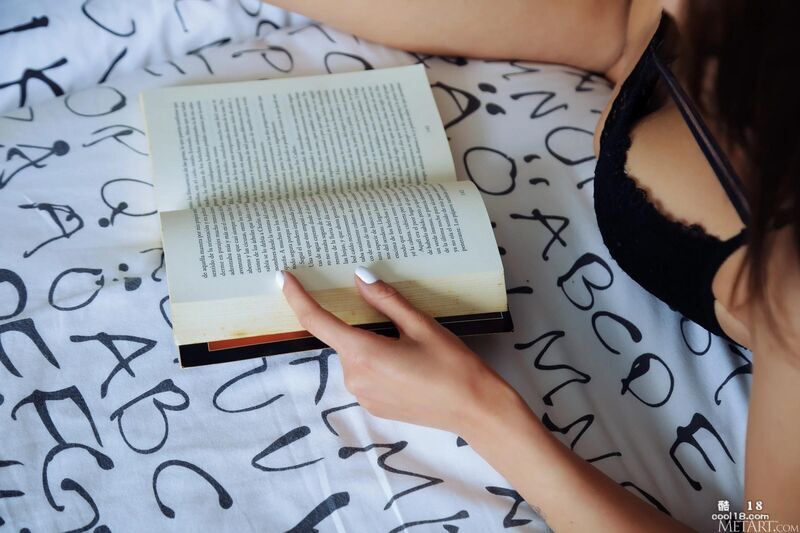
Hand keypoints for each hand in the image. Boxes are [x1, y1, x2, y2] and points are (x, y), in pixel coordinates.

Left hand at [276, 267, 519, 435]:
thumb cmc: (452, 365)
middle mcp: (355, 377)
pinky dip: (377, 360)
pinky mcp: (373, 406)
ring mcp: (362, 395)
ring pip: (354, 354)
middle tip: (396, 321)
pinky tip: (409, 364)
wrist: (474, 409)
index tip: (283, 277)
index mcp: (363, 354)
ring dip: (371, 342)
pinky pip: (364, 373)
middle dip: (361, 323)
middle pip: (343, 337)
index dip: (297, 297)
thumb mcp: (421, 325)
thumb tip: (358, 277)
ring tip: (412, 347)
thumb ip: (385, 300)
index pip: (317, 321)